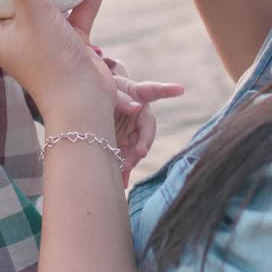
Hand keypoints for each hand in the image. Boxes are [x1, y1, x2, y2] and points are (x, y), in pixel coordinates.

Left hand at [109, 63, 183, 186]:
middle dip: (142, 143)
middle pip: (146, 131)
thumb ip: (121, 98)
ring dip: (131, 161)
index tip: (179, 88)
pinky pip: (125, 157)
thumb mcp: (109, 90)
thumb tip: (136, 108)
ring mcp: (131, 130)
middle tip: (138, 154)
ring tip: (124, 173)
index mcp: (138, 94)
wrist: (92, 100)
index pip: (154, 90)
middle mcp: (139, 114)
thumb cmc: (104, 90)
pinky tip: (122, 182)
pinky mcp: (122, 143)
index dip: (167, 89)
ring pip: (135, 148)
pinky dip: (123, 169)